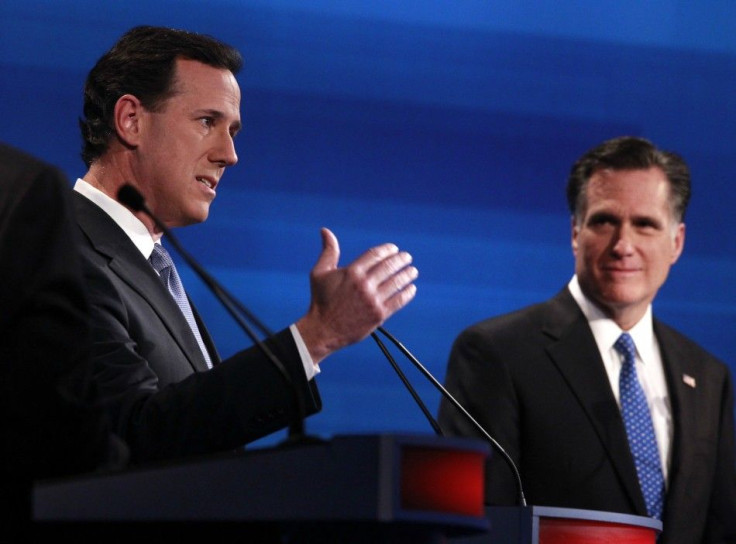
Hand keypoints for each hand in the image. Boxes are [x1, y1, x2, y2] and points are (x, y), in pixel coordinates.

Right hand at [296, 228, 417, 363]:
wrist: (323, 329)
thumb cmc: (320, 299)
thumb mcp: (319, 272)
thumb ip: (328, 251)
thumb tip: (325, 231)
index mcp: (352, 272)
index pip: (376, 255)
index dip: (388, 250)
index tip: (394, 249)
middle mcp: (364, 284)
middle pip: (389, 266)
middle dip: (401, 260)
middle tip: (407, 257)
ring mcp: (373, 300)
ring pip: (397, 283)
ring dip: (407, 275)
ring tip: (413, 271)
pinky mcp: (379, 314)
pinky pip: (398, 301)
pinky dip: (407, 293)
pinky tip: (411, 289)